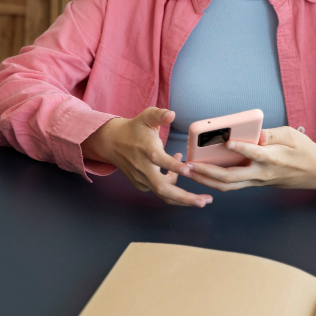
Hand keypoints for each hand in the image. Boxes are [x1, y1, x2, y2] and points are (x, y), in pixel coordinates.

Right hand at [82, 108, 212, 207]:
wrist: (112, 142)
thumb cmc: (133, 129)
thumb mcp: (146, 117)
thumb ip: (159, 115)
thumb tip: (172, 114)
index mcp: (146, 150)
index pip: (159, 160)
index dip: (174, 166)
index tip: (188, 170)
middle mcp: (143, 167)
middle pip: (162, 188)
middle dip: (184, 197)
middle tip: (204, 202)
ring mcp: (142, 178)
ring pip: (163, 194)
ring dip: (183, 199)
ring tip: (202, 200)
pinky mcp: (141, 184)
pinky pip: (159, 190)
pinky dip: (172, 186)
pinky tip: (180, 174)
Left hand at [186, 126, 315, 191]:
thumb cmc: (303, 150)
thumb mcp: (291, 136)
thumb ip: (272, 134)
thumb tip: (257, 133)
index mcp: (273, 158)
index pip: (255, 153)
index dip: (241, 148)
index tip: (227, 141)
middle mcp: (262, 173)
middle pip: (232, 177)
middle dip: (208, 172)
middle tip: (190, 164)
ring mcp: (257, 181)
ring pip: (228, 186)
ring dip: (207, 181)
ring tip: (189, 171)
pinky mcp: (254, 183)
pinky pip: (232, 185)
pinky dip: (215, 182)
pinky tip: (201, 174)